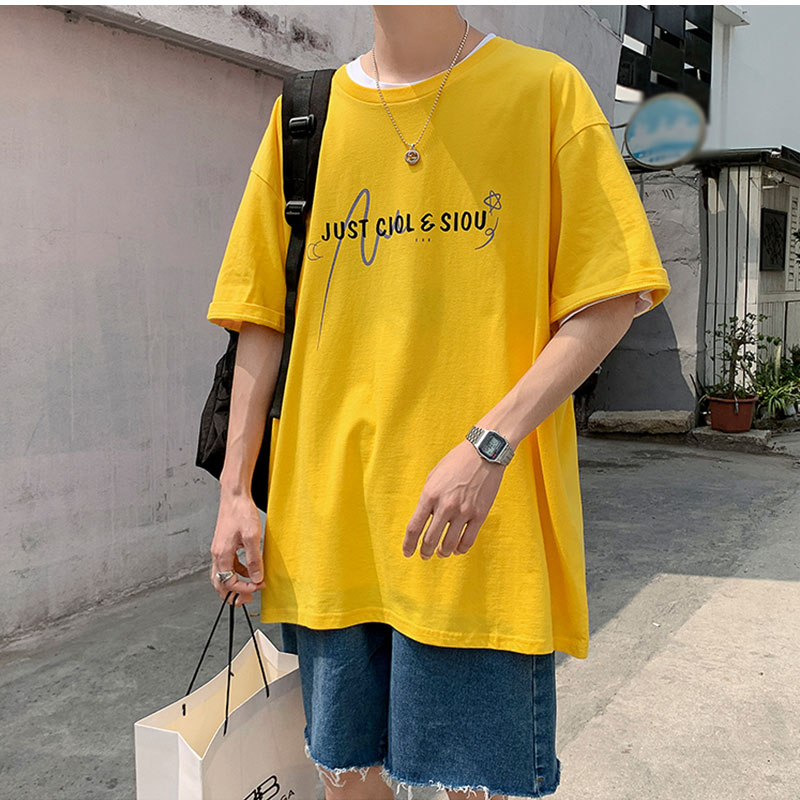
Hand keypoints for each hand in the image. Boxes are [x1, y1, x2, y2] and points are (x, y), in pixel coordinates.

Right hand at [210, 491, 266, 605]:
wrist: (234, 496)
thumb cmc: (241, 512)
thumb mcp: (252, 537)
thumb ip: (253, 559)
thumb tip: (256, 577)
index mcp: (221, 554)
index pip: (228, 582)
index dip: (243, 588)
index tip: (257, 587)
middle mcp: (217, 554)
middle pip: (219, 584)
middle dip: (233, 594)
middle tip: (247, 599)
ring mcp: (220, 550)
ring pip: (223, 575)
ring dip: (236, 584)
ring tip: (251, 587)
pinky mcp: (224, 545)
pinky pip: (228, 565)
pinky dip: (237, 572)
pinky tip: (249, 571)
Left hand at [403, 439, 505, 559]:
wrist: (483, 453)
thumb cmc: (456, 462)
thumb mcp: (434, 477)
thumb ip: (428, 498)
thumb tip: (424, 518)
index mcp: (430, 495)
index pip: (414, 527)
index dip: (408, 544)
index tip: (407, 552)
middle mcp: (445, 506)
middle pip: (430, 539)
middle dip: (425, 551)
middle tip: (424, 555)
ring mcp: (463, 512)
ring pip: (449, 544)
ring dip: (442, 553)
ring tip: (441, 553)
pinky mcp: (479, 515)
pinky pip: (468, 540)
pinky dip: (460, 549)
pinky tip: (457, 549)